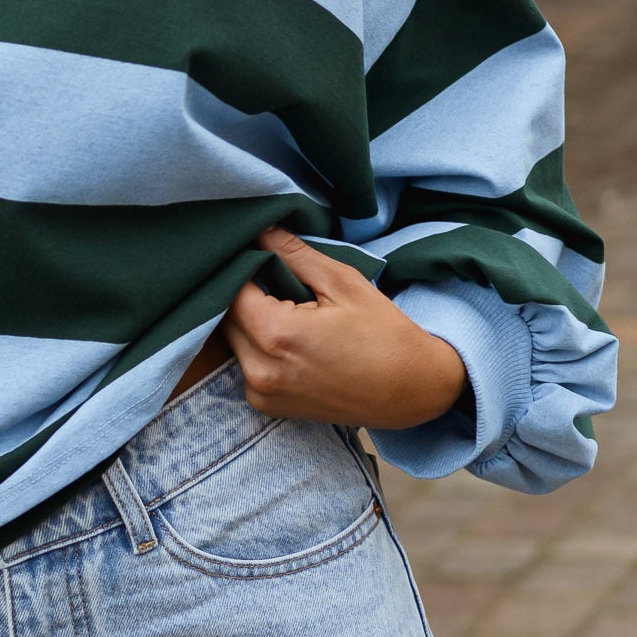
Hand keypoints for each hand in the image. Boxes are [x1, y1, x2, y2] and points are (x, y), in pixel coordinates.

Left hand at [224, 228, 467, 429]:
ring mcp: (261, 393)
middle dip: (244, 295)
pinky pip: (246, 365)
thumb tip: (260, 229)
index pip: (232, 290)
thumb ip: (294, 254)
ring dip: (249, 322)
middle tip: (275, 279)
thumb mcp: (342, 282)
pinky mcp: (266, 406)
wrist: (410, 390)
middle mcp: (259, 370)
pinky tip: (289, 338)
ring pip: (233, 341)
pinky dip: (257, 348)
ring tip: (284, 309)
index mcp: (277, 336)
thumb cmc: (383, 334)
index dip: (243, 267)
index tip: (261, 254)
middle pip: (227, 318)